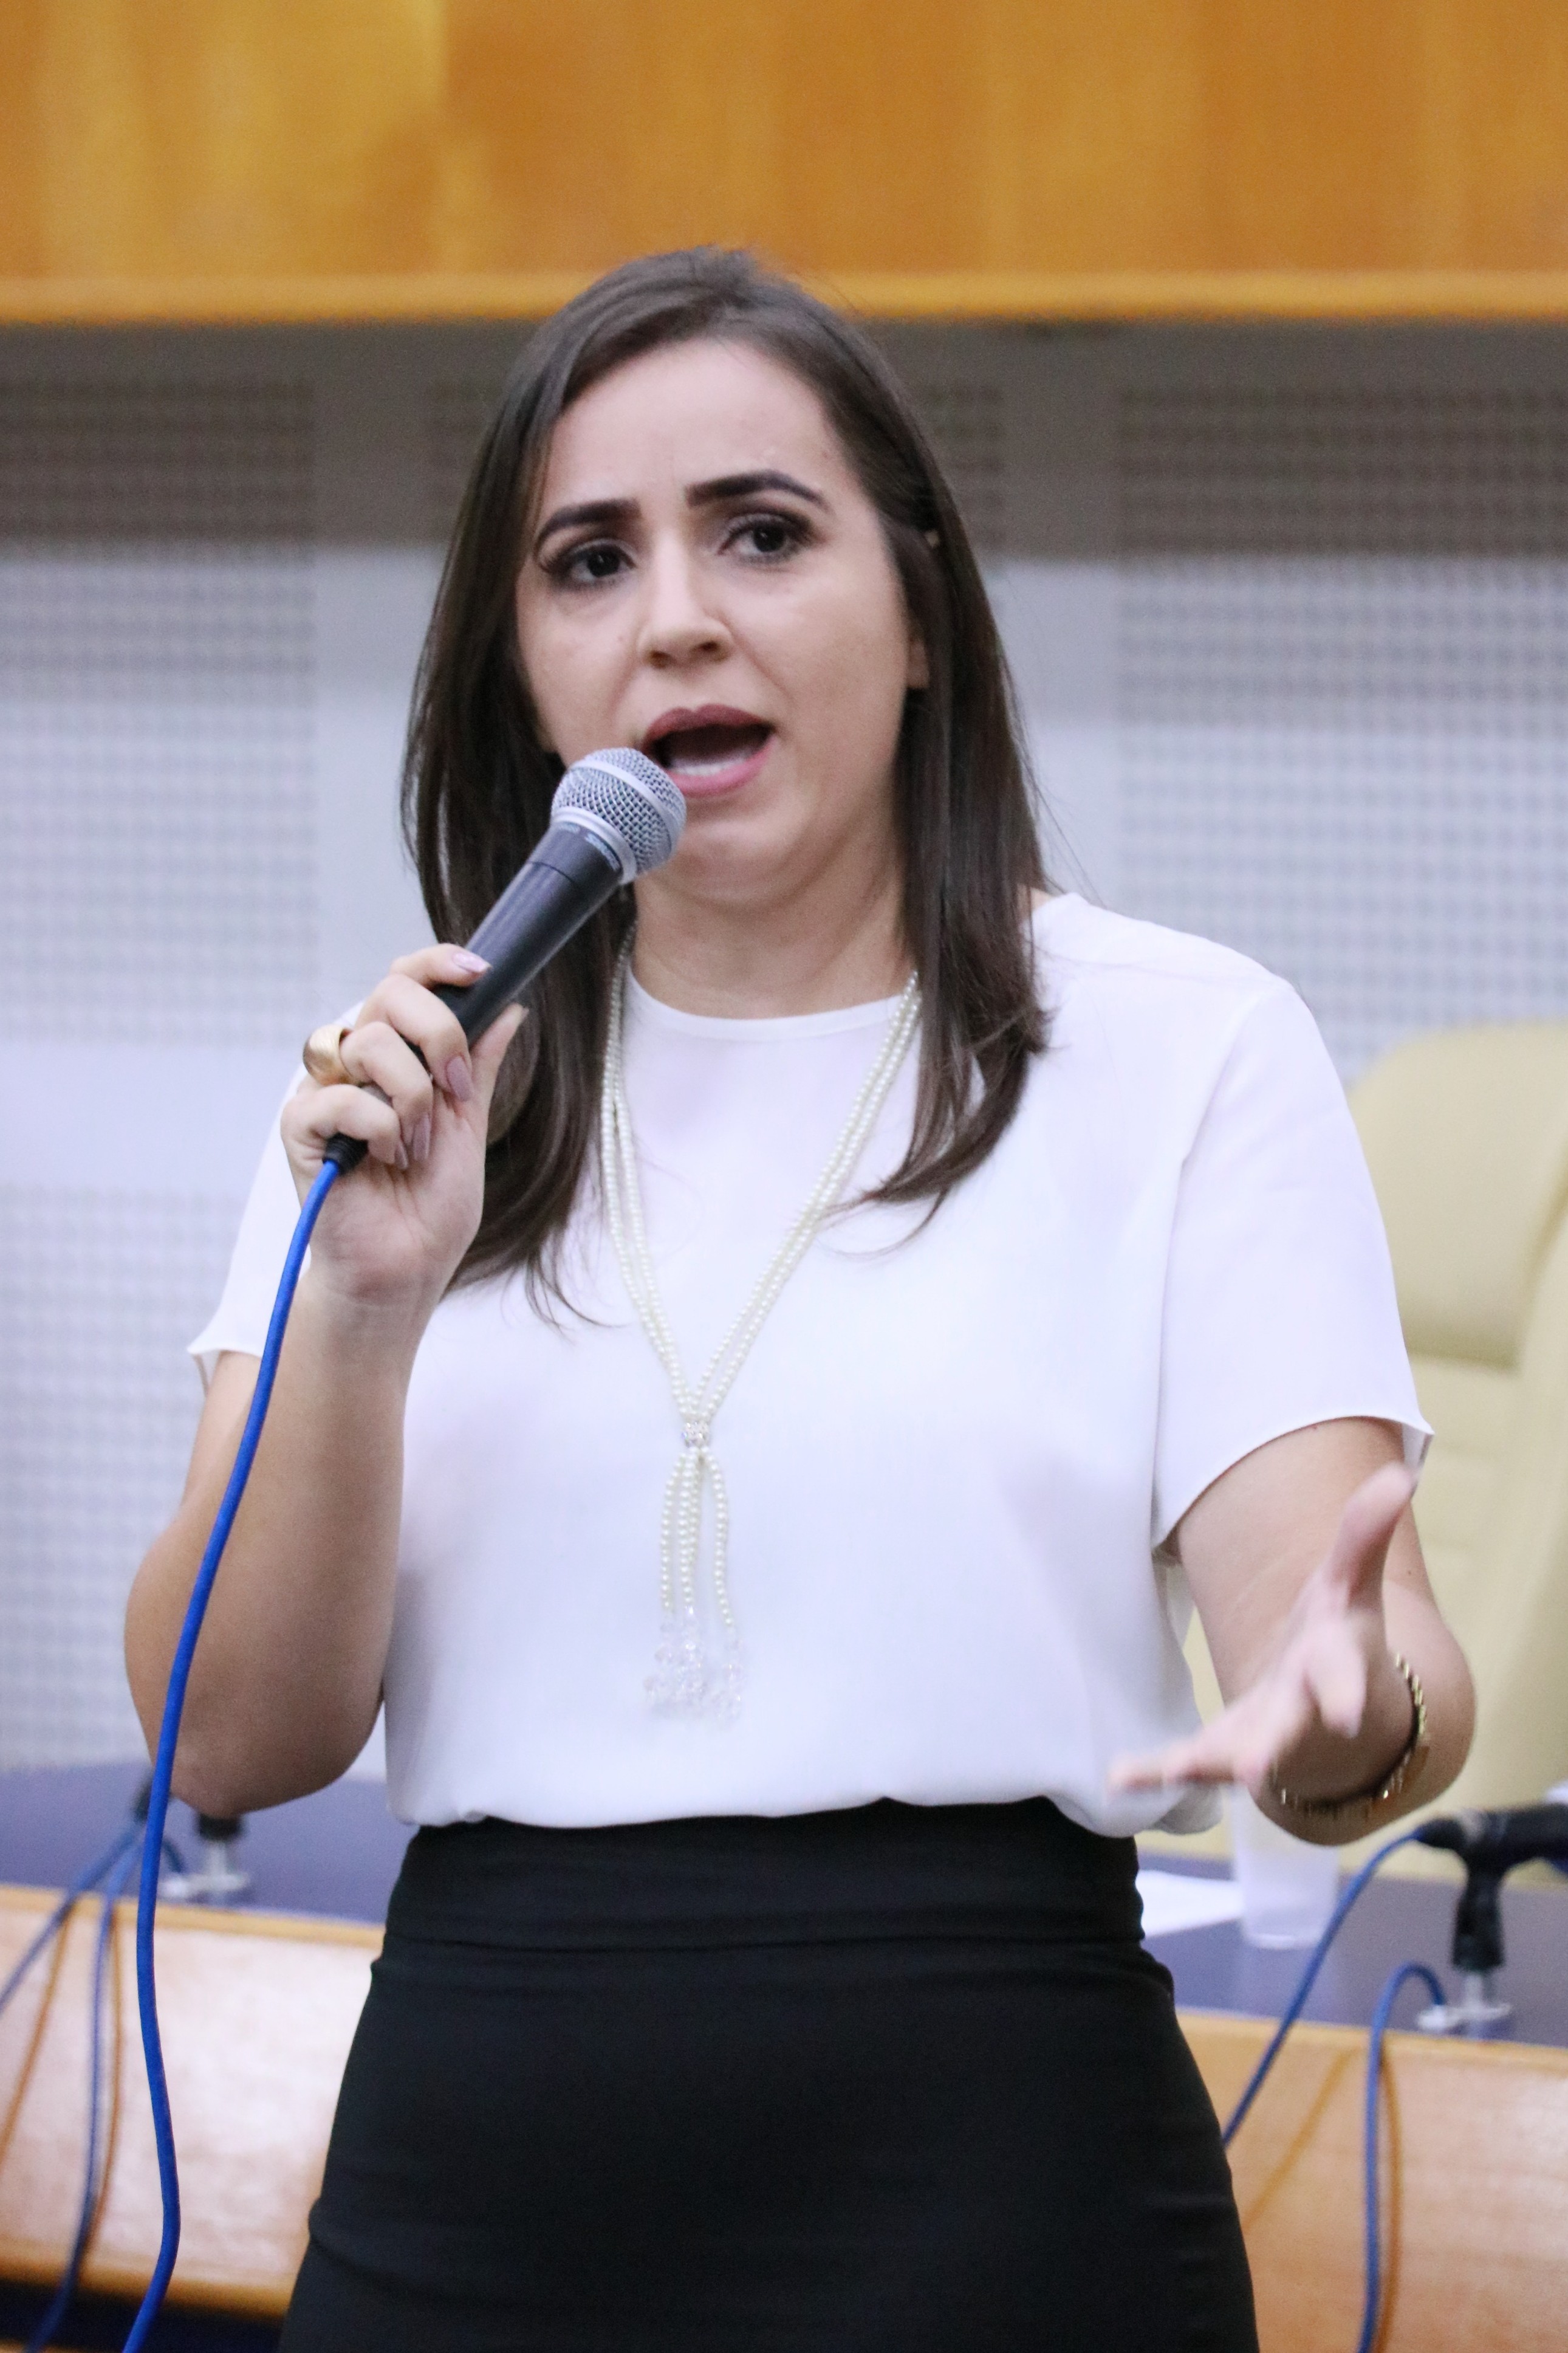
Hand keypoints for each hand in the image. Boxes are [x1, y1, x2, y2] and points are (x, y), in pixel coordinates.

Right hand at [280, 944, 523, 1325]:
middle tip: (453, 1089)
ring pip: (368, 1044)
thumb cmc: (429, 1210)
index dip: (436, 965)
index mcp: (396, 1058)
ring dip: (412, 1100)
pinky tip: (383, 1163)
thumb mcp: (469, 1128)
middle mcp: (356, 1066)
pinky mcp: (300, 1127)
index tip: (478, 971)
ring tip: (414, 1149)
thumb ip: (477, 1067)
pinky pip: (342, 1097)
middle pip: (386, 994)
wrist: (403, 1274)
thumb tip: (509, 1006)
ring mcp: (325, 1093)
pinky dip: (380, 1130)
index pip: (403, 981)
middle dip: (438, 1034)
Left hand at [1109, 1462, 1417, 1805]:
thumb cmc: (1339, 1638)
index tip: (1346, 1713)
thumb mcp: (1352, 1582)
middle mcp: (1300, 1713)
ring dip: (1203, 1763)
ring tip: (1169, 1769)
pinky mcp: (1224, 1751)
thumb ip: (1366, 1533)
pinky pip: (1186, 1766)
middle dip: (1272, 1748)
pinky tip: (1118, 1777)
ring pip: (1233, 1756)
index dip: (1345, 1695)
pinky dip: (1153, 1772)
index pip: (1343, 1678)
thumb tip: (1403, 1473)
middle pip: (1287, 1732)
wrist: (1336, 1721)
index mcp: (1334, 1667)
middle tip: (1254, 1769)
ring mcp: (1262, 1739)